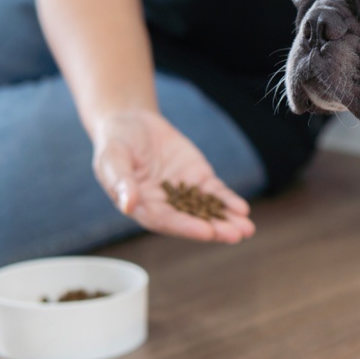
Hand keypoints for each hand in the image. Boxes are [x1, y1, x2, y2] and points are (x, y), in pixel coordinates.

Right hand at [91, 109, 255, 242]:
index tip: (207, 232)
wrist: (130, 122)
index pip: (167, 221)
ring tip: (247, 228)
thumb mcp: (112, 158)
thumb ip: (121, 181)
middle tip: (236, 235)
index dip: (187, 226)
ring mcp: (183, 192)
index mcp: (142, 206)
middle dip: (215, 228)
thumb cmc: (115, 143)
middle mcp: (165, 205)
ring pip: (208, 210)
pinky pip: (214, 192)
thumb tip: (128, 205)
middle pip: (192, 220)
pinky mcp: (196, 178)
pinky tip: (242, 209)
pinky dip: (228, 201)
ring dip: (227, 220)